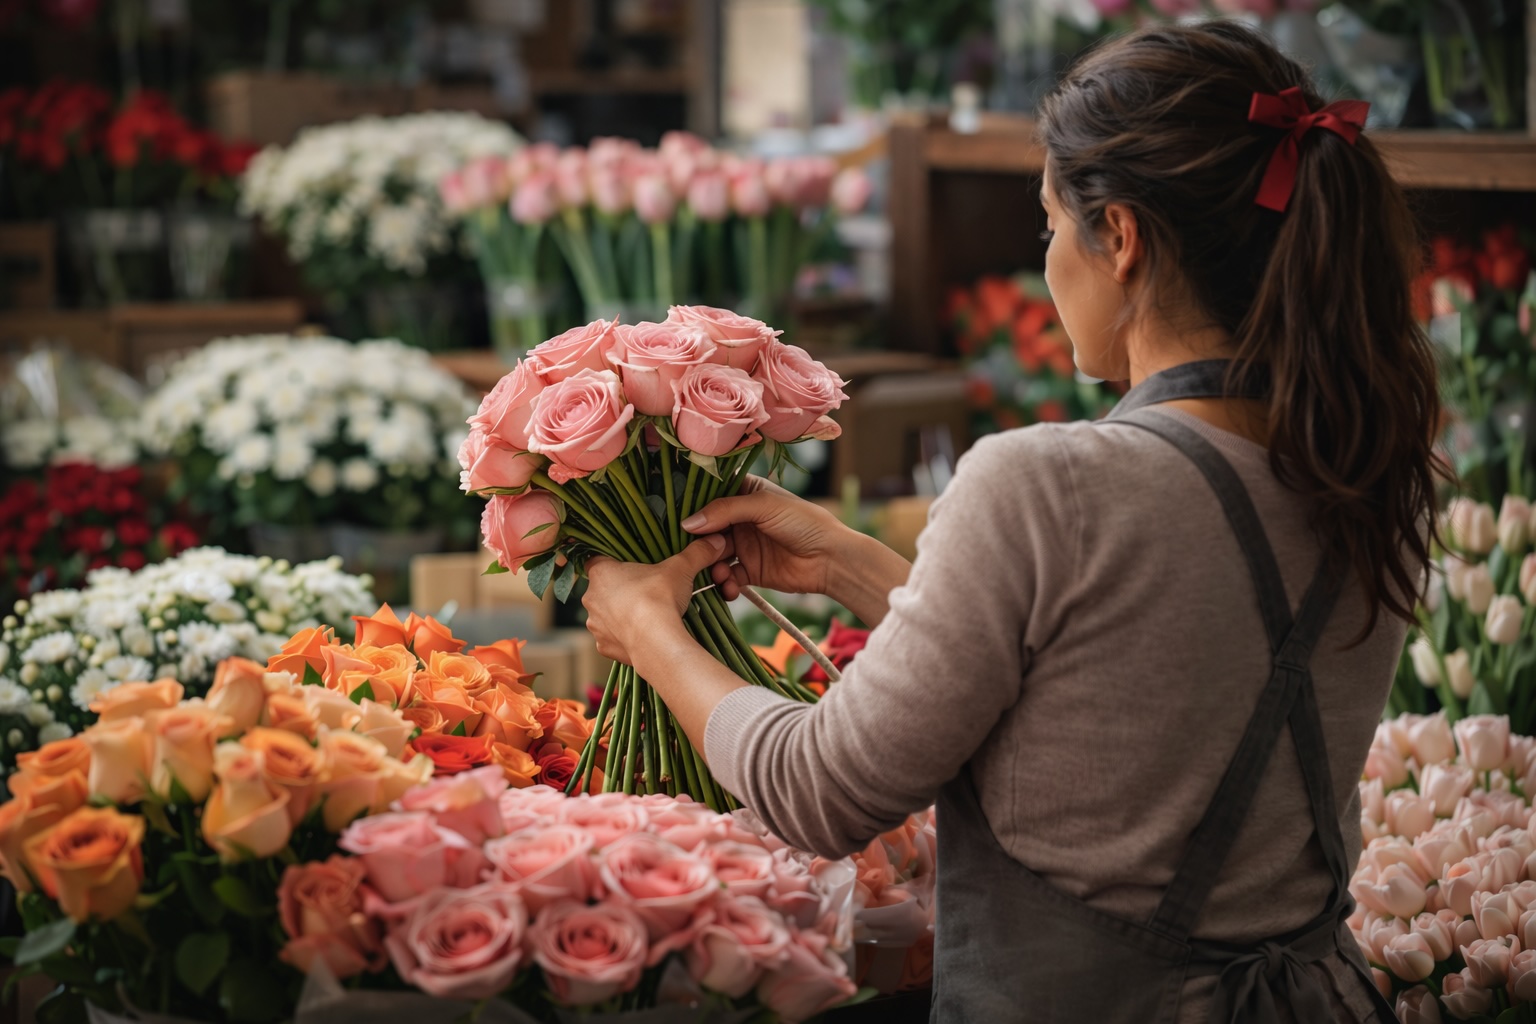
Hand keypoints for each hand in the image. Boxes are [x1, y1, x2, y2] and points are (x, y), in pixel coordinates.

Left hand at [583, 535, 725, 667]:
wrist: (656, 642)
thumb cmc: (659, 598)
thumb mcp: (680, 569)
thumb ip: (695, 553)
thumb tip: (715, 541)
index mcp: (601, 572)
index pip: (598, 559)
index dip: (614, 562)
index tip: (630, 567)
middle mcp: (591, 598)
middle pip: (604, 589)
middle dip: (622, 590)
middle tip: (645, 592)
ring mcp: (596, 625)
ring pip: (607, 616)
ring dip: (622, 615)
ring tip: (646, 616)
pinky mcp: (604, 647)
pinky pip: (613, 639)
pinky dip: (625, 638)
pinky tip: (642, 635)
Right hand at [682, 476, 849, 600]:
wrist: (830, 559)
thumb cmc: (803, 522)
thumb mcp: (763, 507)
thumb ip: (724, 511)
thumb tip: (687, 523)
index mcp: (744, 493)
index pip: (709, 496)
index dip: (692, 506)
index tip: (675, 518)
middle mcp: (739, 519)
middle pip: (706, 529)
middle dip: (697, 542)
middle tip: (693, 552)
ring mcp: (743, 546)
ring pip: (712, 556)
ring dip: (710, 566)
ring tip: (720, 573)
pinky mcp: (749, 571)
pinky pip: (727, 578)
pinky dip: (724, 584)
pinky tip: (730, 587)